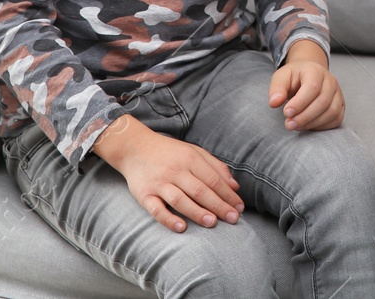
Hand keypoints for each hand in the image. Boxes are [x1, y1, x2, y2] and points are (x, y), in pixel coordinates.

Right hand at [91, 113, 244, 232]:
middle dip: (219, 205)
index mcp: (190, 159)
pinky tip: (181, 227)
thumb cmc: (170, 153)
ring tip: (212, 223)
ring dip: (197, 212)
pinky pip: (156, 209)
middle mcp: (175, 171)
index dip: (228, 195)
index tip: (239, 208)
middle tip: (233, 219)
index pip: (213, 179)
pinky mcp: (144, 195)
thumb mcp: (194, 152)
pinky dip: (168, 219)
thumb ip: (215, 167)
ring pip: (180, 200)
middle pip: (200, 190)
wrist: (135, 147)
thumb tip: (235, 186)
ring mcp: (159, 183)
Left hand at [268, 40, 344, 130]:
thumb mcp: (281, 77)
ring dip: (313, 123)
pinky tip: (307, 126)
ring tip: (296, 126)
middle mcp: (330, 81)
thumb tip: (274, 103)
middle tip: (289, 125)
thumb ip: (276, 89)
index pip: (312, 87)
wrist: (308, 74)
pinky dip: (322, 126)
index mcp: (315, 71)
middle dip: (305, 117)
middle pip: (323, 102)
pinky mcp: (340, 105)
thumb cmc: (294, 77)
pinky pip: (336, 119)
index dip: (300, 103)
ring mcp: (338, 93)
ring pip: (332, 112)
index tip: (286, 113)